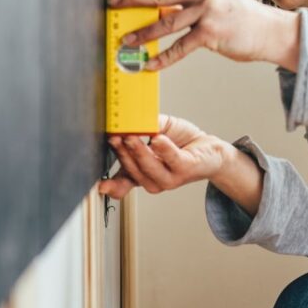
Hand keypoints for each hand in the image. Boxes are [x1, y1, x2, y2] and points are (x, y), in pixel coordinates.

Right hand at [98, 113, 224, 197]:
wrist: (208, 148)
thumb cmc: (179, 141)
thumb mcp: (155, 132)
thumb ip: (141, 128)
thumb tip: (128, 121)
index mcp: (141, 172)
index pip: (122, 182)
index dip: (111, 186)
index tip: (100, 186)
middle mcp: (153, 180)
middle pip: (132, 170)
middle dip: (122, 153)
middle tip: (115, 136)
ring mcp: (169, 178)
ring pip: (149, 168)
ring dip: (139, 151)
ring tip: (131, 136)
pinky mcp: (185, 169)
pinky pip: (173, 160)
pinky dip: (164, 149)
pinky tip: (158, 139)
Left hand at [106, 0, 298, 71]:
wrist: (270, 31)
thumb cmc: (240, 15)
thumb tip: (157, 5)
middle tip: (113, 2)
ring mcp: (209, 11)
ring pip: (166, 22)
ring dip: (142, 33)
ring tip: (127, 40)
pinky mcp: (211, 34)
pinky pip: (180, 47)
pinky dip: (162, 58)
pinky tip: (149, 64)